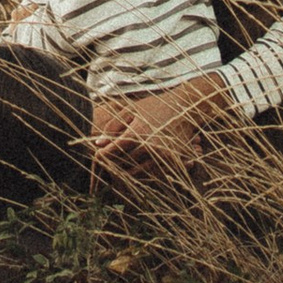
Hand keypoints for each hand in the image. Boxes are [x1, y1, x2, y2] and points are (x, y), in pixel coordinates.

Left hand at [91, 70, 234, 174]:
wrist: (186, 106)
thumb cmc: (155, 105)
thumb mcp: (131, 109)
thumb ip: (113, 126)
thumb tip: (98, 144)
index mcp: (136, 133)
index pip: (112, 152)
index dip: (101, 158)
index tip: (96, 160)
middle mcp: (149, 147)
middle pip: (123, 167)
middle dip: (112, 170)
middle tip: (103, 174)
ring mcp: (163, 156)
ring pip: (139, 174)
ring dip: (127, 176)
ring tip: (117, 177)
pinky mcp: (174, 162)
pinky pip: (155, 174)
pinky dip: (144, 175)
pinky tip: (136, 173)